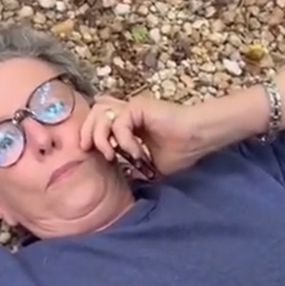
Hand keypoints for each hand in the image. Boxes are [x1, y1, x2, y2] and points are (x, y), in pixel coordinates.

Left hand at [81, 94, 204, 177]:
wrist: (198, 140)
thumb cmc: (180, 151)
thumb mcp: (150, 165)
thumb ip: (132, 167)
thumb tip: (123, 179)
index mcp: (128, 123)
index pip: (96, 121)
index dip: (88, 134)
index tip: (90, 153)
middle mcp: (127, 112)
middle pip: (92, 114)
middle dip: (86, 134)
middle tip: (88, 151)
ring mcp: (131, 107)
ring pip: (99, 114)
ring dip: (101, 138)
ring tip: (112, 155)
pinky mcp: (138, 106)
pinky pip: (119, 123)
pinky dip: (122, 140)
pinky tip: (135, 151)